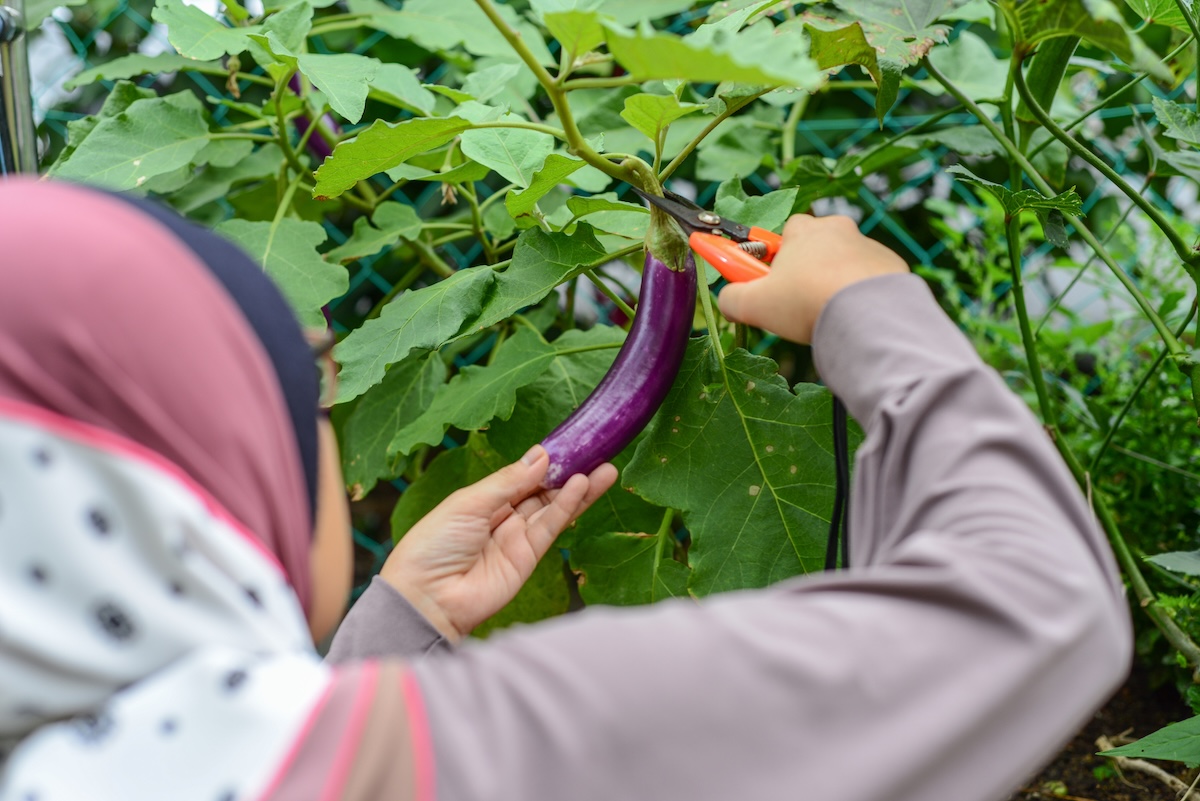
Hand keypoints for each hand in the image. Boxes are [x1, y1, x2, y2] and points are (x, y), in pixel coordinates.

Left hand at [380, 446, 617, 641]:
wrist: (426, 598)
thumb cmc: (433, 546)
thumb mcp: (468, 502)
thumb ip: (508, 481)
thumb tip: (540, 456)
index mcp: (482, 501)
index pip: (521, 477)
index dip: (544, 462)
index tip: (569, 443)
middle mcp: (503, 519)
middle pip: (543, 492)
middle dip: (569, 473)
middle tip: (597, 452)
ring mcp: (517, 539)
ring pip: (554, 508)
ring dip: (579, 489)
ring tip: (605, 469)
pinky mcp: (528, 558)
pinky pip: (551, 527)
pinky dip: (568, 507)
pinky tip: (583, 487)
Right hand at [718, 214, 908, 343]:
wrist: (869, 316)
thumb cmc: (807, 302)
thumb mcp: (754, 305)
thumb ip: (731, 299)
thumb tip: (727, 300)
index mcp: (803, 230)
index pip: (779, 236)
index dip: (770, 262)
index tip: (767, 284)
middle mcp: (838, 229)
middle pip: (813, 246)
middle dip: (804, 270)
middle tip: (796, 301)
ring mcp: (868, 247)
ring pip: (841, 264)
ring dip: (832, 283)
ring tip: (826, 315)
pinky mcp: (891, 267)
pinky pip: (868, 279)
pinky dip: (859, 295)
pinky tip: (852, 317)